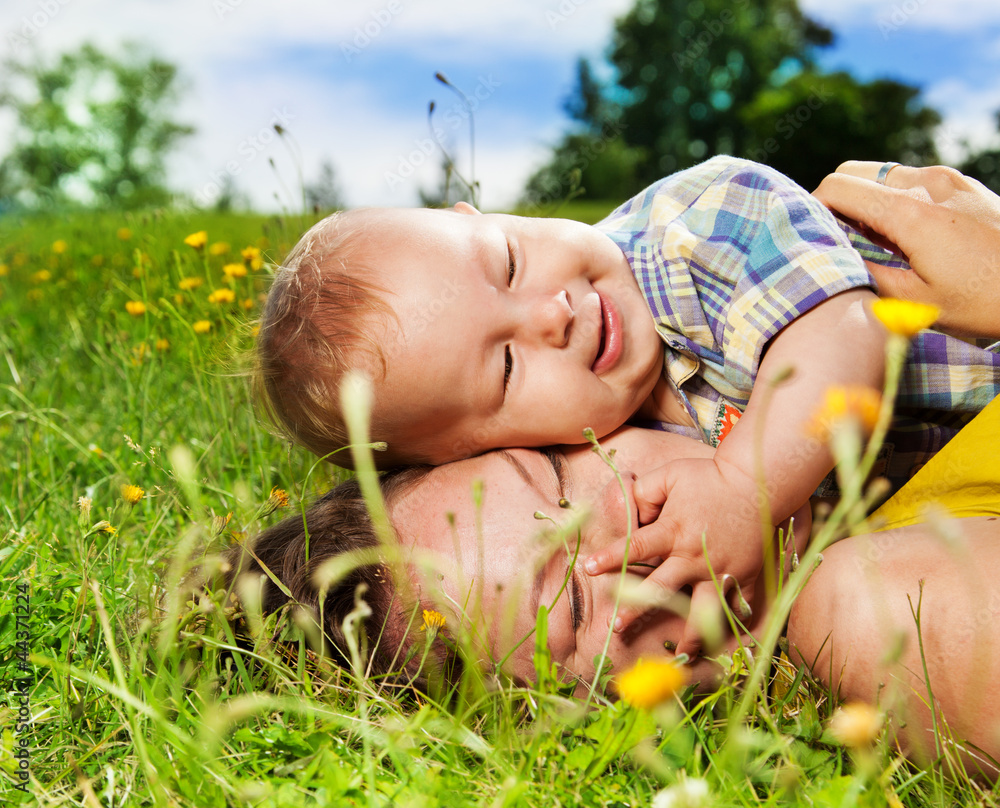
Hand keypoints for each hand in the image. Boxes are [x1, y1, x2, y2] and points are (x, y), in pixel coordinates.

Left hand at [583, 457, 765, 654]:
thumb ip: (644, 493)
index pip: (635, 548)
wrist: (759, 481)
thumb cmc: (709, 477)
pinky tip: (720, 641)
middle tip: (616, 627)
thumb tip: (631, 515)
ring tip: (680, 653)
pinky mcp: (746, 575)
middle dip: (636, 609)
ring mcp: (721, 570)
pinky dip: (730, 624)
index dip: (610, 558)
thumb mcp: (670, 475)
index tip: (589, 568)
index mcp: (673, 531)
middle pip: (660, 590)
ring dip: (691, 634)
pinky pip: (736, 607)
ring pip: (703, 611)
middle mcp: (694, 556)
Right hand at [812, 161, 999, 338]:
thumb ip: (865, 273)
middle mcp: (928, 183)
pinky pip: (910, 181)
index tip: (810, 237)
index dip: (813, 208)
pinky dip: (893, 201)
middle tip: (839, 242)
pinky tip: (904, 238)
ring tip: (874, 244)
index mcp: (911, 212)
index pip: (837, 186)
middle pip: (855, 171)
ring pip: (882, 174)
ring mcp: (948, 179)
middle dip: (837, 202)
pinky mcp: (963, 184)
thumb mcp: (915, 302)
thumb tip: (830, 257)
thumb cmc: (986, 300)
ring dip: (866, 202)